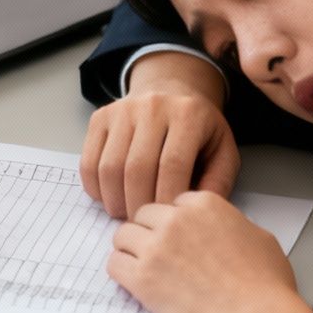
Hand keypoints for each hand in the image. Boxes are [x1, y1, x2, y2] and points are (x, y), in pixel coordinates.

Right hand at [81, 52, 240, 219]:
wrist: (173, 89)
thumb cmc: (200, 130)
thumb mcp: (223, 151)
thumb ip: (216, 183)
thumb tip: (192, 212)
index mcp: (188, 114)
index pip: (172, 164)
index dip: (166, 199)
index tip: (167, 222)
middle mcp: (153, 106)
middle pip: (137, 168)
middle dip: (139, 205)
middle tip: (144, 222)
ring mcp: (122, 110)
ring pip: (110, 167)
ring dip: (116, 200)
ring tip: (127, 212)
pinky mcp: (100, 117)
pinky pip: (89, 162)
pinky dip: (96, 188)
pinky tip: (111, 197)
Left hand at [107, 191, 312, 312]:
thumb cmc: (265, 284)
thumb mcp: (258, 237)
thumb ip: (231, 224)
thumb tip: (222, 231)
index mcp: (204, 203)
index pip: (173, 202)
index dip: (174, 222)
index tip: (178, 238)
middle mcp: (175, 219)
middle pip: (144, 215)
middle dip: (149, 233)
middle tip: (159, 255)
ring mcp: (156, 247)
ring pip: (123, 236)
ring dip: (131, 250)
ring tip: (144, 268)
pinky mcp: (142, 278)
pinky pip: (114, 264)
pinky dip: (122, 272)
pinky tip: (134, 282)